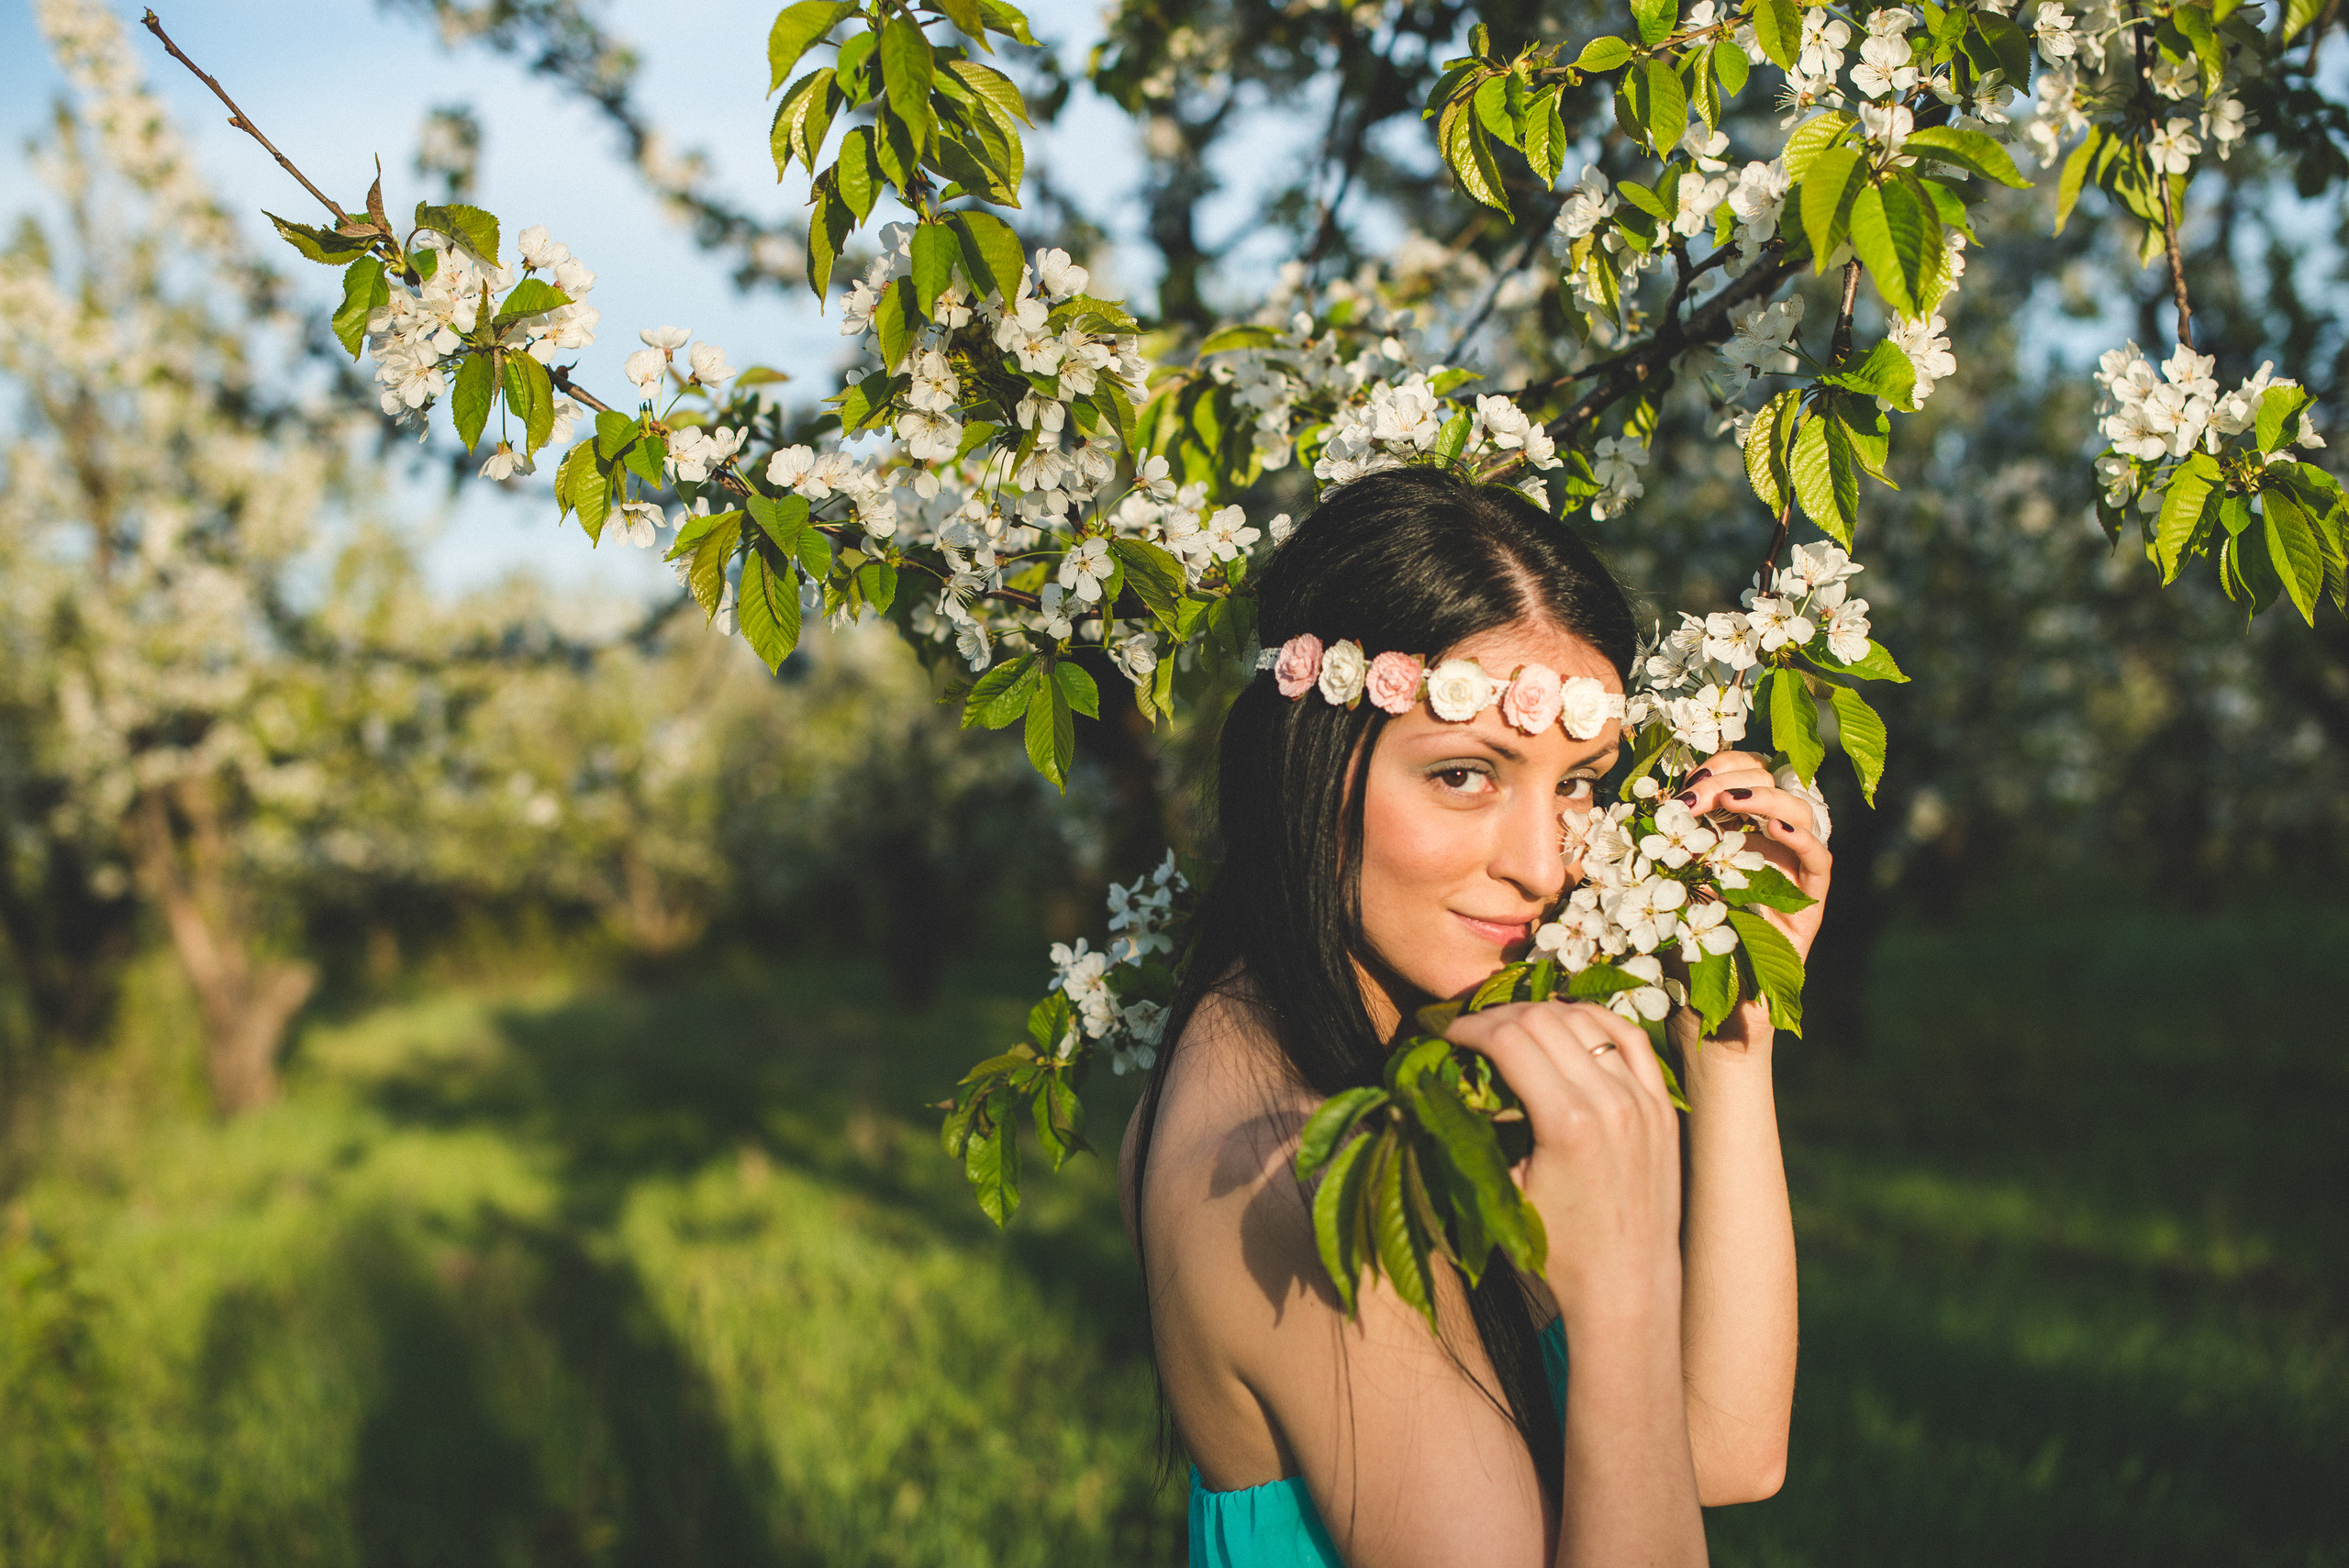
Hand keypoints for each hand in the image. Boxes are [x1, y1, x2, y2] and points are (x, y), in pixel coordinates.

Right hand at [1444, 1000, 1682, 1322]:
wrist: (1627, 1285)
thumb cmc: (1558, 1250)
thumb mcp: (1507, 1189)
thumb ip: (1484, 1128)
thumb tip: (1450, 1081)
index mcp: (1565, 1123)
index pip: (1509, 1041)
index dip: (1470, 1029)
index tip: (1449, 1035)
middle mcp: (1609, 1102)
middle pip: (1543, 1021)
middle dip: (1498, 1016)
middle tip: (1474, 1030)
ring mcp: (1642, 1101)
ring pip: (1586, 1022)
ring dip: (1543, 1013)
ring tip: (1516, 1026)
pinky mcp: (1663, 1107)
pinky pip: (1632, 1039)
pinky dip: (1597, 1021)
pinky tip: (1572, 1022)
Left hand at [1671, 749, 1833, 961]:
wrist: (1720, 990)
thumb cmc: (1696, 929)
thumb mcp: (1678, 873)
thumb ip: (1676, 840)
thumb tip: (1658, 805)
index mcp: (1745, 821)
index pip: (1747, 770)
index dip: (1720, 768)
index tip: (1686, 785)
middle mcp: (1774, 834)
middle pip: (1772, 781)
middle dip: (1730, 781)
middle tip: (1695, 797)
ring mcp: (1796, 861)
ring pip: (1801, 810)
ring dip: (1765, 798)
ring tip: (1732, 802)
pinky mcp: (1812, 894)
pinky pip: (1818, 857)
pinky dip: (1800, 838)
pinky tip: (1775, 831)